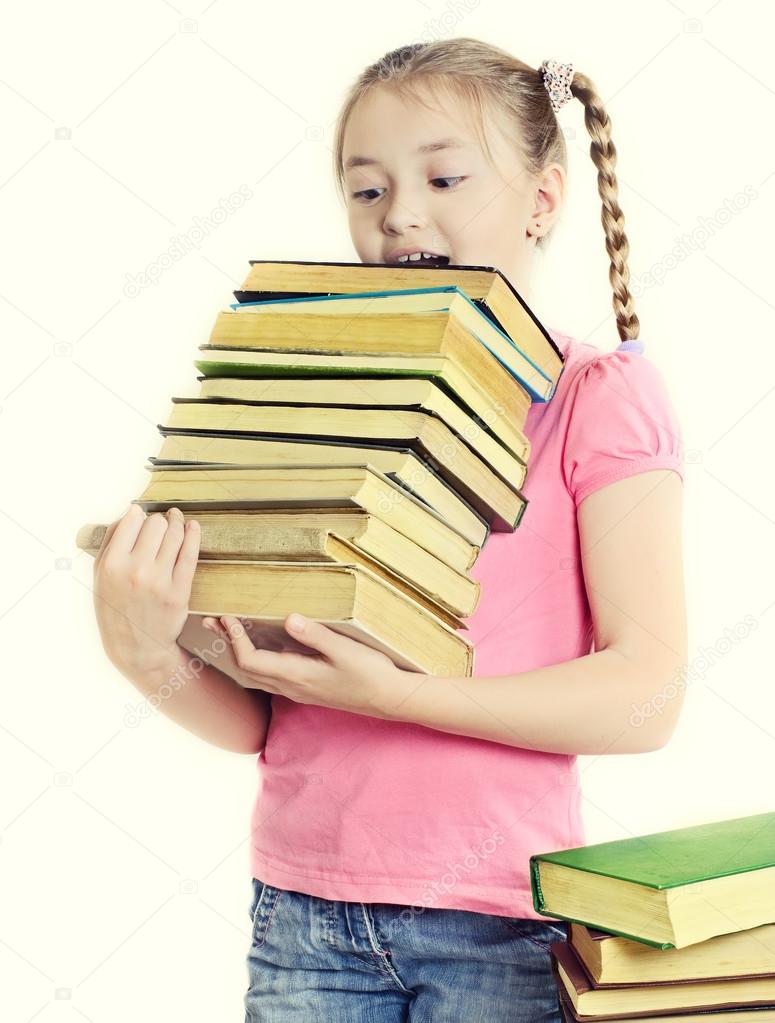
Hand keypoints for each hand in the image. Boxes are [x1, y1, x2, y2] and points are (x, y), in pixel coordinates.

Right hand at [92, 504, 200, 673]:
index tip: (142, 515)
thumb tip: (130, 513)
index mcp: (112, 565)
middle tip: (159, 524)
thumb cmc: (116, 608)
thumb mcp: (100, 576)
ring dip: (177, 523)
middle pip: (156, 524)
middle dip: (158, 521)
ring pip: (175, 534)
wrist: (136, 647)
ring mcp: (160, 581)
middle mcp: (136, 570)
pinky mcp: (180, 591)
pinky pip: (190, 553)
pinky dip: (194, 535)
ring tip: (176, 520)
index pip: (132, 520)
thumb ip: (110, 542)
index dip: (139, 514)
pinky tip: (193, 527)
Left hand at [202, 612, 414, 718]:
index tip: (227, 615)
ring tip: (227, 630)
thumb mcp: (345, 651)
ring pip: (255, 674)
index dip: (234, 639)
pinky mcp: (305, 688)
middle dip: (226, 644)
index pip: (250, 660)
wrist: (389, 699)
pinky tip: (260, 644)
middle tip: (211, 620)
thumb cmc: (370, 674)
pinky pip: (269, 675)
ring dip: (238, 652)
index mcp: (297, 676)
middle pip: (245, 669)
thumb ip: (316, 635)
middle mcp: (291, 686)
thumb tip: (289, 618)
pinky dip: (254, 658)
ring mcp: (297, 690)